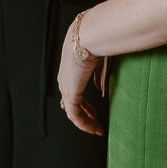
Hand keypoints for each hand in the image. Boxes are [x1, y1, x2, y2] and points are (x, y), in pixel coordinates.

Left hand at [59, 14, 106, 135]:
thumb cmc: (96, 42)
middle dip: (84, 115)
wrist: (88, 37)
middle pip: (72, 103)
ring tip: (97, 130)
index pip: (73, 92)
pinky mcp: (70, 93)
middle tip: (95, 123)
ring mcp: (66, 87)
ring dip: (86, 123)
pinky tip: (93, 129)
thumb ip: (99, 75)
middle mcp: (65, 80)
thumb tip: (101, 89)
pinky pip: (75, 115)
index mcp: (70, 70)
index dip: (84, 105)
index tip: (94, 113)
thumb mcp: (99, 59)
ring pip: (73, 112)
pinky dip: (84, 124)